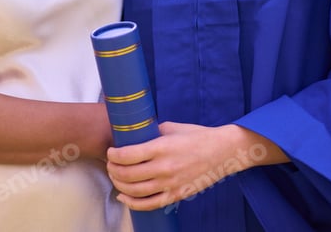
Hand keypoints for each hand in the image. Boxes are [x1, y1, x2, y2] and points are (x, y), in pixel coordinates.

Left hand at [106, 122, 287, 210]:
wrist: (221, 152)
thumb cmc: (196, 135)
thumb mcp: (171, 127)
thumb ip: (152, 132)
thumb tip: (135, 135)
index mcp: (162, 147)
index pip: (128, 155)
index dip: (114, 155)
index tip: (110, 151)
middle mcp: (164, 168)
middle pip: (128, 174)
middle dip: (113, 169)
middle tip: (109, 164)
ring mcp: (170, 184)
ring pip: (135, 191)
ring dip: (119, 184)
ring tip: (114, 177)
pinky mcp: (175, 195)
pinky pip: (149, 204)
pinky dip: (133, 203)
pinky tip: (124, 196)